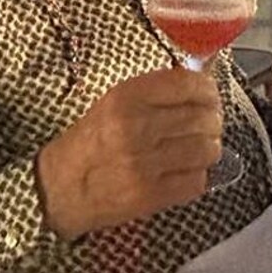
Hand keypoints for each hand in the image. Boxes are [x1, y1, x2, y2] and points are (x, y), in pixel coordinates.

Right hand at [35, 67, 222, 239]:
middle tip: (206, 125)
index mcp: (126, 97)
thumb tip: (205, 76)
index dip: (208, 89)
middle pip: (203, 117)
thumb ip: (156, 91)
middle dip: (212, 121)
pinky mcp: (152, 196)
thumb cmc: (90, 142)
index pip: (188, 84)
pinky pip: (197, 181)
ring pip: (207, 150)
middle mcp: (137, 127)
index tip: (209, 95)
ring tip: (197, 149)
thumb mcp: (114, 103)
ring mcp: (146, 164)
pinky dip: (197, 175)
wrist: (59, 189)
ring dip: (209, 149)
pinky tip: (183, 171)